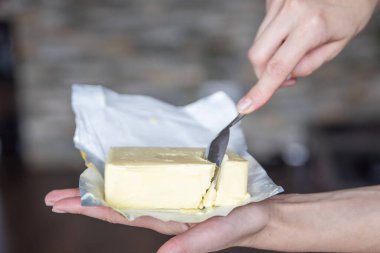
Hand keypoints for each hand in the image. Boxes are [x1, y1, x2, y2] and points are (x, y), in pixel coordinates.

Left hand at [45, 188, 270, 252]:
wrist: (257, 213)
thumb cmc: (241, 225)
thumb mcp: (218, 234)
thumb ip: (192, 244)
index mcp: (166, 221)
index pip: (119, 216)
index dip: (90, 210)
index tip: (61, 204)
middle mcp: (161, 209)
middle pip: (116, 204)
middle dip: (84, 201)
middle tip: (53, 196)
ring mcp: (169, 196)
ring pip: (129, 190)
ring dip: (102, 186)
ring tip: (78, 182)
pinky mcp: (180, 185)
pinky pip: (149, 179)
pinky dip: (129, 174)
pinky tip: (119, 171)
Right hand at [237, 0, 378, 113]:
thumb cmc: (350, 11)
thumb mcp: (337, 45)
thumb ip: (309, 65)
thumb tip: (285, 77)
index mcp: (311, 26)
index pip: (277, 67)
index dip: (261, 91)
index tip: (246, 106)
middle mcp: (291, 11)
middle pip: (257, 55)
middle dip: (263, 72)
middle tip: (283, 76)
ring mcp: (279, 1)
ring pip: (258, 41)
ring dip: (270, 53)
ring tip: (293, 45)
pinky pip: (264, 27)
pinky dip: (274, 36)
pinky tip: (291, 29)